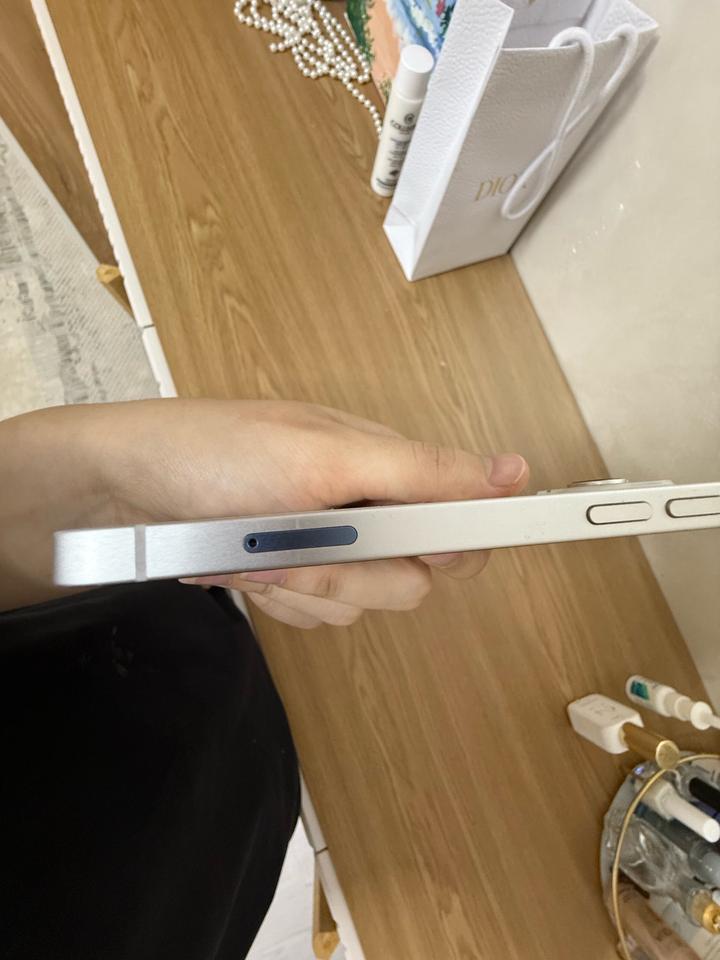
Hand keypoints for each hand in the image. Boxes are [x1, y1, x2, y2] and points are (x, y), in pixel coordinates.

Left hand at [0, 399, 528, 619]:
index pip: (463, 518)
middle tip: (300, 549)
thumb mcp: (322, 456)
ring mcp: (328, 546)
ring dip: (303, 588)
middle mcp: (367, 506)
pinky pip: (315, 614)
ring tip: (252, 555)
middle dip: (354, 575)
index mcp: (386, 464)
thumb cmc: (215, 455)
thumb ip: (420, 472)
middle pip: (413, 578)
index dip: (457, 545)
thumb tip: (515, 471)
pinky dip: (277, 598)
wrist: (115, 492)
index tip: (417, 554)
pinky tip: (240, 573)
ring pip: (360, 605)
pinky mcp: (291, 576)